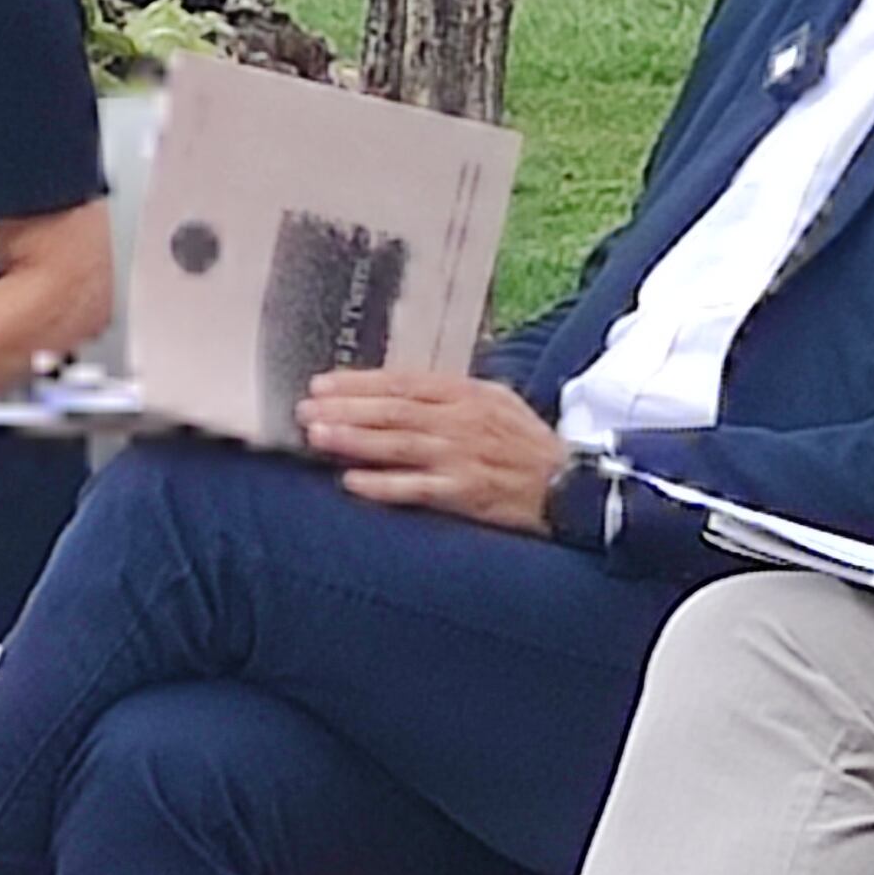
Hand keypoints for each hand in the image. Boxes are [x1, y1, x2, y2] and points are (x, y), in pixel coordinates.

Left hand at [296, 368, 562, 534]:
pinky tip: (352, 483)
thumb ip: (453, 393)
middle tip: (305, 409)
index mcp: (466, 393)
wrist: (568, 487)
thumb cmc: (528, 446)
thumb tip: (405, 386)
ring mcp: (462, 456)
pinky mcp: (466, 492)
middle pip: (393, 410)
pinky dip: (383, 485)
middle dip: (345, 408)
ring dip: (354, 440)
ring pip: (398, 444)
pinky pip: (416, 488)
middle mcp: (461, 420)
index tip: (321, 384)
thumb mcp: (497, 402)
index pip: (402, 382)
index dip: (358, 382)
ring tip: (317, 436)